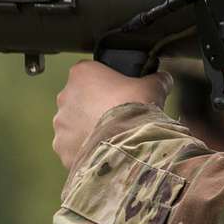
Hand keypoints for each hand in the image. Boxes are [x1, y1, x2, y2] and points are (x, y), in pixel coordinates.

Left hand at [52, 60, 171, 168]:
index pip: (91, 71)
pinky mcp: (62, 146)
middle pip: (80, 99)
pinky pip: (73, 146)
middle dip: (95, 107)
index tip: (119, 91)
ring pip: (74, 124)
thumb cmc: (136, 108)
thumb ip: (156, 79)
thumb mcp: (154, 86)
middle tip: (117, 116)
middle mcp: (65, 95)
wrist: (127, 143)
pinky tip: (104, 151)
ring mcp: (61, 123)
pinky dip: (85, 149)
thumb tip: (163, 79)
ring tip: (112, 137)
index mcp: (82, 73)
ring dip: (89, 128)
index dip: (106, 81)